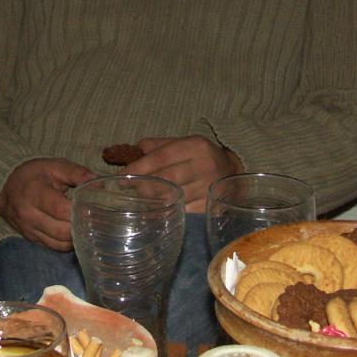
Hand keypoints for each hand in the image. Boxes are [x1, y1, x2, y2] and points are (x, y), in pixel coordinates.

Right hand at [0, 158, 96, 249]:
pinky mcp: (31, 239)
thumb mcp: (54, 166)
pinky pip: (54, 247)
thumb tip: (99, 182)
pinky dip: (67, 242)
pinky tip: (75, 232)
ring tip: (87, 226)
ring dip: (76, 237)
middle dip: (81, 226)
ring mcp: (29, 230)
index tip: (95, 208)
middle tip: (95, 218)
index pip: (61, 210)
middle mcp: (29, 215)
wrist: (4, 187)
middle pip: (62, 231)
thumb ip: (77, 173)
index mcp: (35, 193)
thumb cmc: (32, 174)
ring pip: (59, 243)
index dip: (80, 211)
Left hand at [124, 136, 242, 212]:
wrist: (233, 170)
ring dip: (153, 200)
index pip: (162, 156)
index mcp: (195, 146)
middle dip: (144, 185)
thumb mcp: (183, 143)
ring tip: (142, 200)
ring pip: (174, 197)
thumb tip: (134, 150)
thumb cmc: (201, 156)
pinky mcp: (211, 207)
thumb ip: (158, 145)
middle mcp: (204, 165)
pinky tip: (157, 212)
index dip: (140, 167)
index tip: (123, 176)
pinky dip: (168, 213)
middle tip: (130, 189)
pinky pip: (184, 212)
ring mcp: (209, 188)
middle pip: (167, 178)